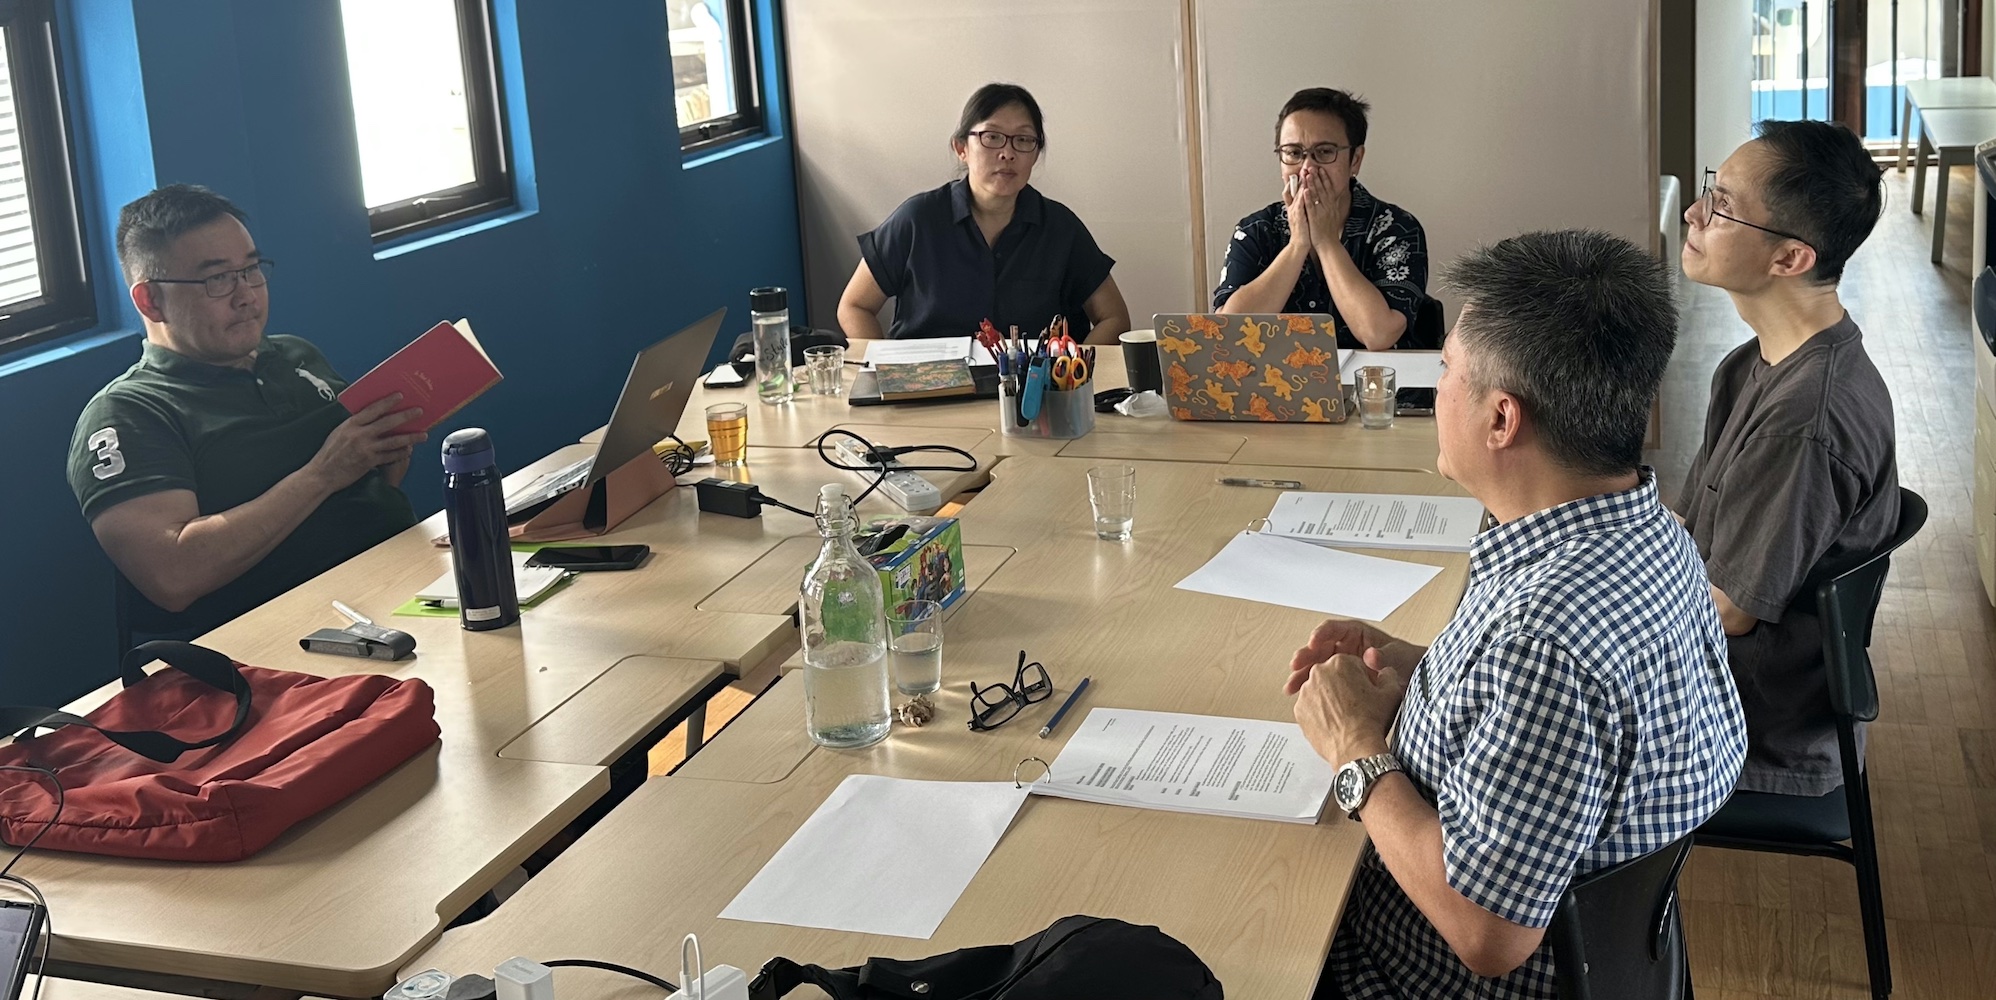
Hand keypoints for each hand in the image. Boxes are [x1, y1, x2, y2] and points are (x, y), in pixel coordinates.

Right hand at [310, 393, 425, 490]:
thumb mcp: (340, 432)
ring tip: (423, 435)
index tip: (400, 396)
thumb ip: (355, 425)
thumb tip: (370, 417)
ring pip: (393, 440)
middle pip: (387, 423)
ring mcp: (366, 448)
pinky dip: (401, 452)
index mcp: (351, 424)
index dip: (387, 402)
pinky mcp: (370, 462)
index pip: (372, 409)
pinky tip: (409, 450)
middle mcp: (359, 434)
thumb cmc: (330, 453)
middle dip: (405, 416)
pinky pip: (390, 456)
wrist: (322, 474)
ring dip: (411, 437)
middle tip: (419, 412)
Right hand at [1283, 172, 1311, 250]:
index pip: (1292, 191)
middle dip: (1298, 179)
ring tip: (1304, 174)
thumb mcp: (1301, 216)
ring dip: (1300, 184)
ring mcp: (1294, 212)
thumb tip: (1304, 199)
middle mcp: (1293, 208)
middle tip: (1302, 168)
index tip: (1299, 172)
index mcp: (1294, 207)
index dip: (1294, 181)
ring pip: (1297, 195)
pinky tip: (1305, 189)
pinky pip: (1300, 204)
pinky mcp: (1298, 217)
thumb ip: (1301, 207)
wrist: (1300, 244)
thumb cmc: (1303, 232)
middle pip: (1293, 190)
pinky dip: (1302, 196)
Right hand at [1286, 618, 1400, 692]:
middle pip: (1319, 648)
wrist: (1414, 681)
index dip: (1321, 634)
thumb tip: (1371, 655)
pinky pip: (1322, 682)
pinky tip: (1302, 697)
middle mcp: (1345, 648)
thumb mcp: (1398, 657)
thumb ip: (1384, 657)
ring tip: (1291, 687)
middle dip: (1306, 656)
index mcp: (1356, 634)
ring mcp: (1341, 665)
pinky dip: (1311, 689)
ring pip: (1316, 667)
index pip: (1333, 629)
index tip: (1313, 642)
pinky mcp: (1339, 681)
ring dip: (1302, 676)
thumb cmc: (1407, 663)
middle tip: (1296, 665)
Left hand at [1291, 653, 1406, 765]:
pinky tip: (1332, 723)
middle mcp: (1318, 672)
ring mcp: (1305, 691)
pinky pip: (1310, 708)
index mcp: (1340, 662)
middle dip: (1342, 687)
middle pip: (1332, 676)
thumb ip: (1388, 675)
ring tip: (1344, 716)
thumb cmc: (1372, 720)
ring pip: (1319, 691)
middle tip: (1355, 705)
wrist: (1356, 748)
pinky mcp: (1299, 710)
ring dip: (1329, 700)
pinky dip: (1319, 714)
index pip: (1351, 665)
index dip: (1360, 680)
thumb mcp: (1391, 692)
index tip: (1365, 692)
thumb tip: (1385, 671)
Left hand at [1303, 166, 1347, 247]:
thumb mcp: (1334, 215)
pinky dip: (1308, 198)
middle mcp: (1328, 207)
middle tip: (1312, 167)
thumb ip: (1333, 205)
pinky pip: (1311, 206)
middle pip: (1322, 189)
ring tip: (1308, 174)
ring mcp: (1321, 212)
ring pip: (1316, 195)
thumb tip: (1334, 197)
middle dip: (1317, 177)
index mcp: (1332, 206)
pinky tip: (1305, 190)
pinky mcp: (1315, 218)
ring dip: (1312, 184)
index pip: (1328, 188)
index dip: (1324, 178)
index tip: (1321, 169)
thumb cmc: (1329, 231)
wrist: (1329, 244)